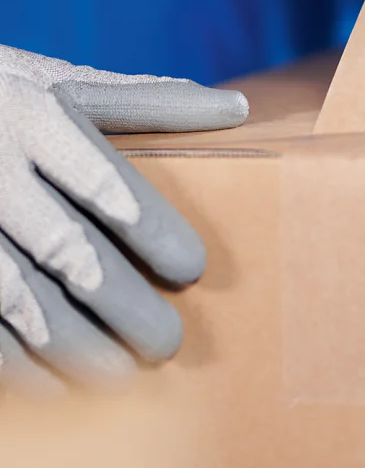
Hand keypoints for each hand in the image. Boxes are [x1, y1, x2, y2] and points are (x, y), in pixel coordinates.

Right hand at [0, 46, 247, 386]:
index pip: (101, 180)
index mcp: (35, 117)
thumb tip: (237, 109)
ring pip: (19, 297)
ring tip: (118, 377)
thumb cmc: (2, 94)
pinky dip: (16, 361)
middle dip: (121, 303)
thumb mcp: (59, 82)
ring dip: (71, 345)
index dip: (151, 228)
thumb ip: (143, 101)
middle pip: (65, 249)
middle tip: (166, 342)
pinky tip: (51, 386)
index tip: (191, 268)